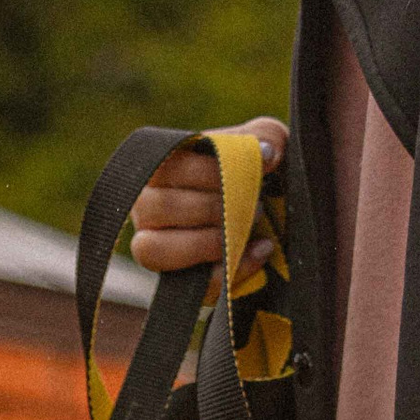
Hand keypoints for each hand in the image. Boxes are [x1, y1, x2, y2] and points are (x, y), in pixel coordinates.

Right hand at [128, 119, 286, 280]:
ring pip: (154, 250)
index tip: (252, 170)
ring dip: (208, 240)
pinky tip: (261, 250)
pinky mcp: (180, 283)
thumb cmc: (255, 175)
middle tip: (255, 205)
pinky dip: (231, 269)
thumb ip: (265, 135)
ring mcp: (157, 248)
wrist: (272, 215)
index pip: (165, 169)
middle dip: (212, 207)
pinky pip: (191, 284)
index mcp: (161, 170)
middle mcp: (147, 209)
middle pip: (156, 208)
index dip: (209, 172)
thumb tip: (267, 152)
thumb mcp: (264, 145)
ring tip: (249, 228)